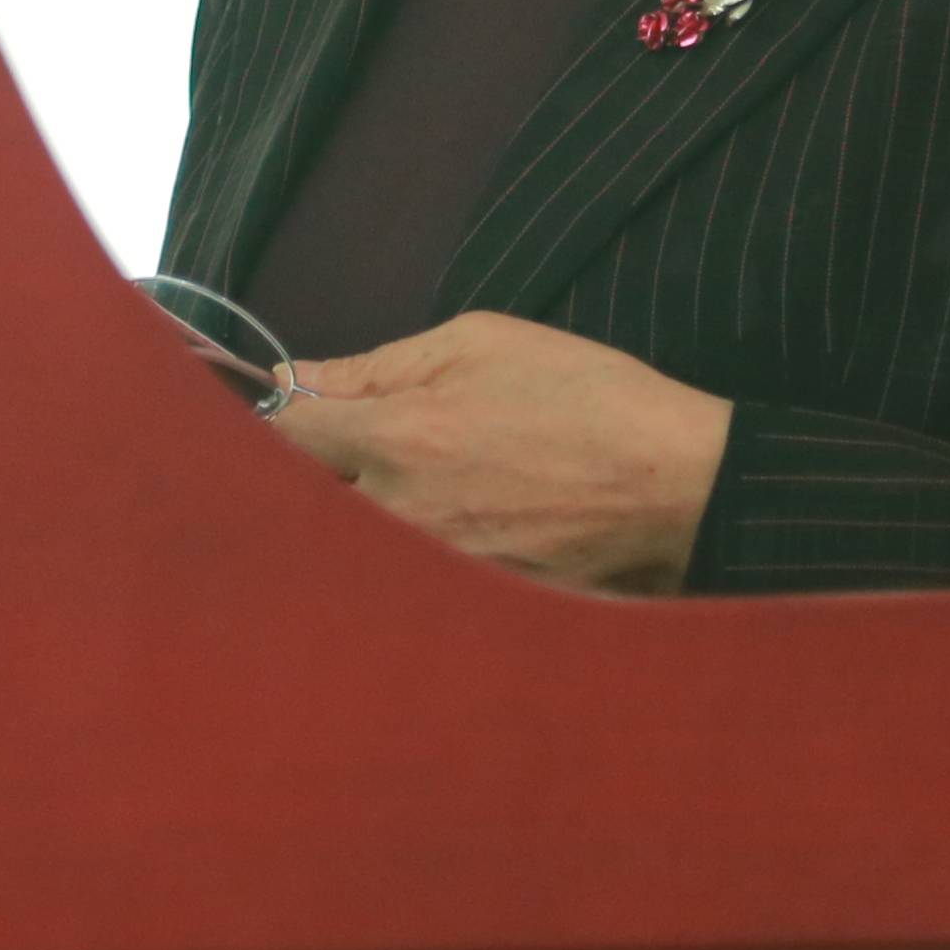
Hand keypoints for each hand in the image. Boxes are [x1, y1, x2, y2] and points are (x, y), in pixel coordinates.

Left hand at [268, 310, 729, 594]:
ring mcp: (430, 569)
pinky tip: (451, 534)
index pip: (285, 436)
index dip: (274, 420)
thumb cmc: (584, 397)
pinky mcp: (465, 605)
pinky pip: (405, 582)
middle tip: (350, 456)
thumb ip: (378, 366)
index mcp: (395, 437)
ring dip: (358, 520)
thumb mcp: (481, 343)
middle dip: (314, 477)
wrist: (675, 485)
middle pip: (308, 500)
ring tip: (420, 494)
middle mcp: (396, 514)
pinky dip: (404, 562)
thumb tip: (297, 381)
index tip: (285, 411)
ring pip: (355, 545)